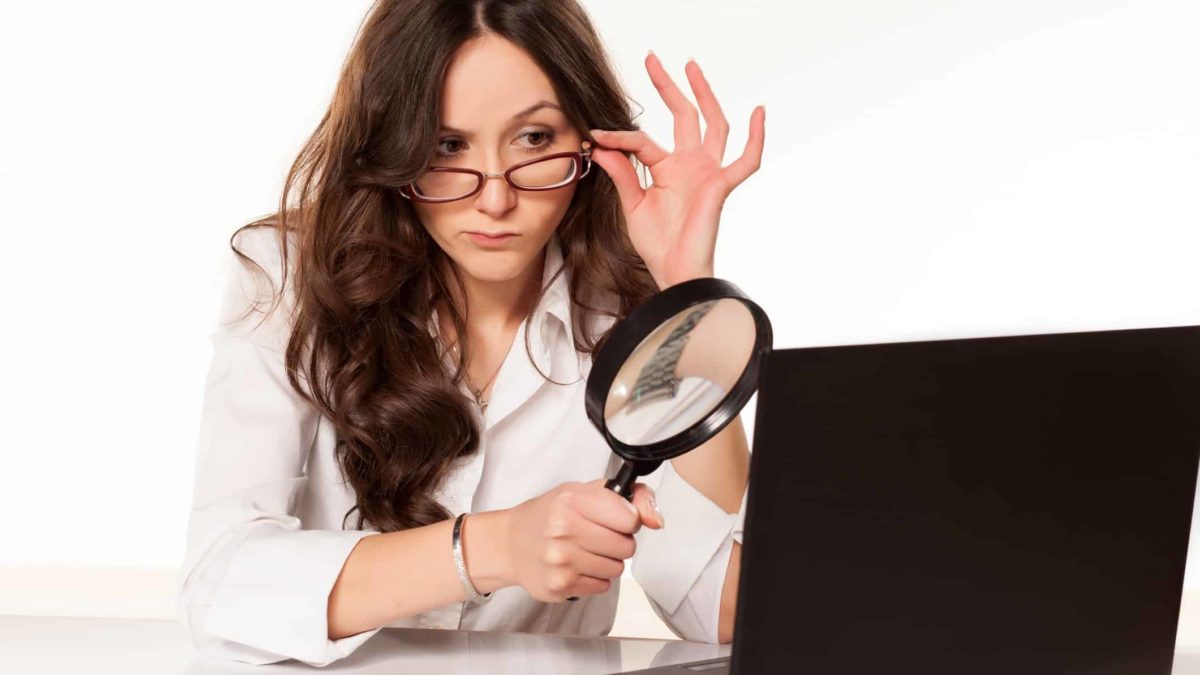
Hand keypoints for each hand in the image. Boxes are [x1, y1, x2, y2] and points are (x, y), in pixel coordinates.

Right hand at [502, 479, 663, 601]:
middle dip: (617, 542)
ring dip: (606, 561)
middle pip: (626, 546)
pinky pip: (602, 586)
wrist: (510, 543)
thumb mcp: (584, 491)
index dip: (628, 519)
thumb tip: (657, 519)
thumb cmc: (548, 515)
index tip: (615, 518)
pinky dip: (593, 578)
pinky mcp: (560, 586)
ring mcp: (561, 560)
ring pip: (616, 569)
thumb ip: (629, 497)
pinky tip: (576, 565)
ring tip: (584, 550)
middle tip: (596, 535)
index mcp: (571, 500)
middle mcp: (563, 529)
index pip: (630, 518)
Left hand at [588, 51, 765, 289]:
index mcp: (667, 169)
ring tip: (691, 67)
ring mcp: (707, 172)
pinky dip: (756, 138)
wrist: (673, 271)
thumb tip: (602, 145)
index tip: (594, 135)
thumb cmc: (657, 244)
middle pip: (683, 115)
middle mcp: (689, 165)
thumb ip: (623, 173)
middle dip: (669, 87)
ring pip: (712, 124)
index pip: (642, 141)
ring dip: (704, 94)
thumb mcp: (632, 205)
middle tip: (653, 59)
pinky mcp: (720, 186)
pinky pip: (745, 161)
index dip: (618, 137)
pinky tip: (758, 113)